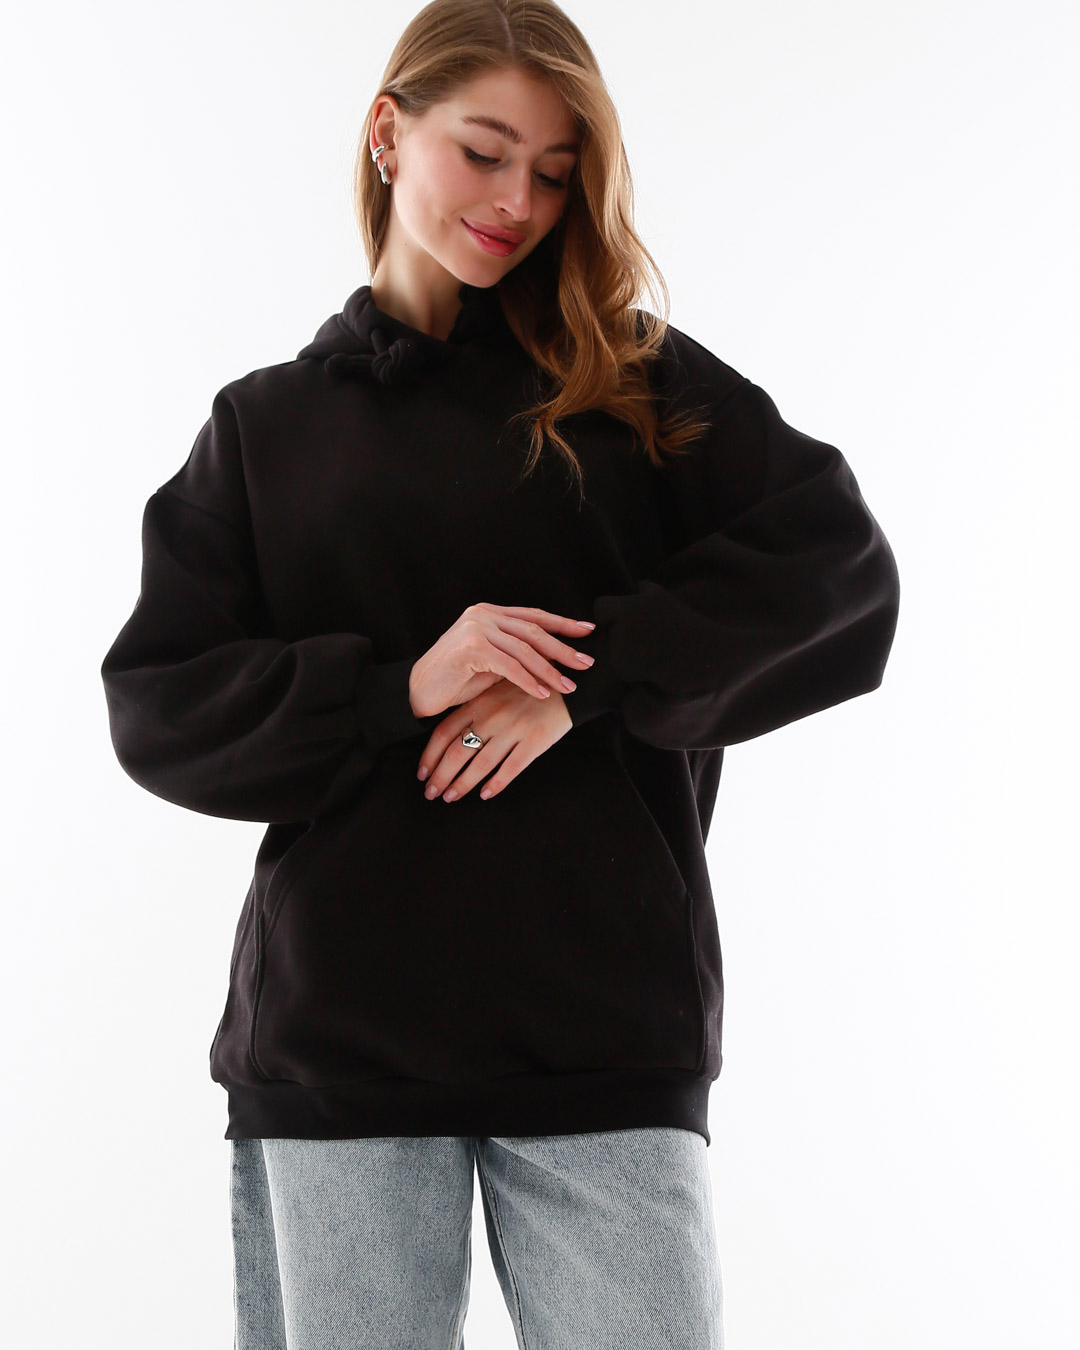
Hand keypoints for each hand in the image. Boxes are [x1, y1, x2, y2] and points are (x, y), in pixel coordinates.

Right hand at [408, 603, 595, 718]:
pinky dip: (528, 680)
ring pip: (524, 649)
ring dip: (549, 670)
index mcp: (489, 613)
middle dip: (563, 649)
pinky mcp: (471, 647)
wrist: (419, 690)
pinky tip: (542, 693)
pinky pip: (508, 665)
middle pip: (534, 630)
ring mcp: (476, 628)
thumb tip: (554, 658)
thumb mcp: (493, 661)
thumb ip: (516, 653)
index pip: (533, 615)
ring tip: (568, 686)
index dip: (562, 623)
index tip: (588, 631)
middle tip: (586, 663)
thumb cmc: (456, 679)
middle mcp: (483, 614)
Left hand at [417, 678, 572, 802]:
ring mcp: (513, 730)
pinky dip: (495, 784)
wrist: (567, 684)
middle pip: (457, 752)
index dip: (430, 755)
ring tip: (451, 797)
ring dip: (462, 784)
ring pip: (480, 764)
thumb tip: (450, 736)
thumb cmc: (528, 688)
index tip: (422, 773)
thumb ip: (476, 708)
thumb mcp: (496, 689)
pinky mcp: (534, 742)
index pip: (444, 732)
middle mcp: (491, 717)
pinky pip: (510, 768)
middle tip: (431, 793)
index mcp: (479, 703)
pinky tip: (485, 795)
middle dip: (440, 776)